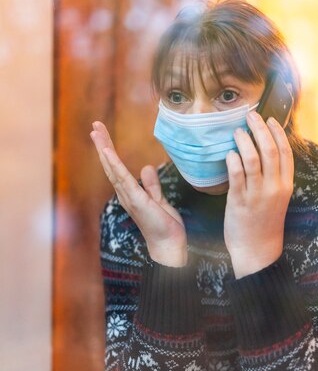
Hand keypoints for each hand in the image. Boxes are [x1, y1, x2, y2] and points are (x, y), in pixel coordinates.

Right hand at [90, 121, 186, 266]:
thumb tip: (146, 167)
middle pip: (110, 165)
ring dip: (104, 149)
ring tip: (96, 132)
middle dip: (103, 144)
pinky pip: (123, 179)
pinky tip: (107, 151)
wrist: (168, 245)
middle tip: (95, 126)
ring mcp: (128, 197)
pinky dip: (114, 164)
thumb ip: (152, 185)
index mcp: (130, 193)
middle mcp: (125, 194)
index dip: (109, 150)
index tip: (103, 133)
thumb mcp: (159, 200)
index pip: (117, 167)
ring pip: (113, 168)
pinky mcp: (136, 200)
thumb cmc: (164, 226)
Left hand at [224, 111, 293, 278]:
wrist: (258, 250)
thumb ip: (273, 177)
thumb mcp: (276, 198)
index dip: (277, 133)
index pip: (285, 153)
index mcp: (286, 185)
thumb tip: (263, 152)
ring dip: (245, 141)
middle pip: (270, 150)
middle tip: (250, 116)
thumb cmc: (265, 222)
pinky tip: (229, 153)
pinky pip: (237, 176)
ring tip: (237, 131)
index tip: (269, 119)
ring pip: (253, 160)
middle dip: (260, 129)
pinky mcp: (240, 202)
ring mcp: (257, 195)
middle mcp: (274, 187)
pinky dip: (233, 161)